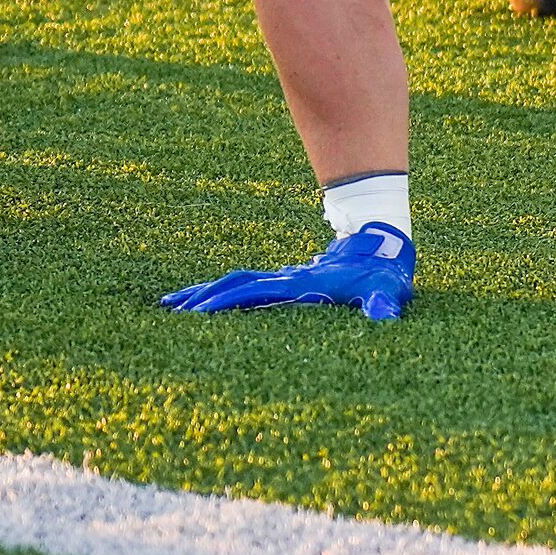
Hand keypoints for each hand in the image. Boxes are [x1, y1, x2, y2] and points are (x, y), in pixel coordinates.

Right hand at [160, 222, 414, 321]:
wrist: (380, 238)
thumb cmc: (383, 270)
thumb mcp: (386, 288)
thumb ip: (384, 303)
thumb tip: (386, 316)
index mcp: (301, 283)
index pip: (257, 292)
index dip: (228, 300)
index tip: (197, 310)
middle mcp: (286, 278)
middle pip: (237, 284)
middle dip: (204, 296)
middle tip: (169, 310)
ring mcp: (285, 278)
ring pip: (237, 282)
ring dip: (206, 292)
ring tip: (173, 304)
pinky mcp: (287, 282)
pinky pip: (248, 286)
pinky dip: (224, 292)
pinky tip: (208, 301)